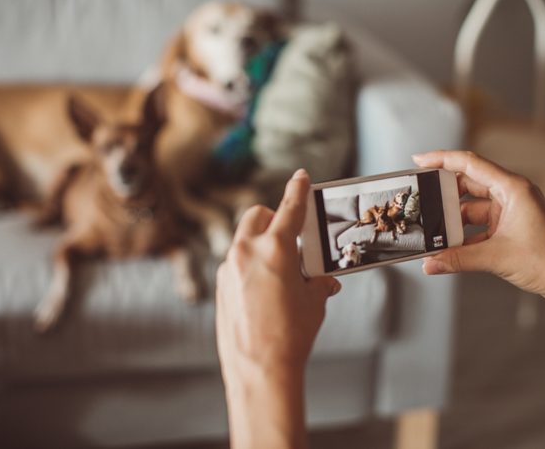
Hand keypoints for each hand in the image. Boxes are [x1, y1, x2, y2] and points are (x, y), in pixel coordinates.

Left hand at [215, 168, 340, 448]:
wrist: (259, 369)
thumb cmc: (291, 335)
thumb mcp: (314, 302)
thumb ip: (318, 282)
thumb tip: (324, 281)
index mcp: (276, 248)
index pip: (289, 207)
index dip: (298, 189)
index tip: (301, 176)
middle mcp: (247, 251)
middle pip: (258, 215)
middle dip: (273, 218)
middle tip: (291, 237)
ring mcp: (229, 267)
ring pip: (244, 240)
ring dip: (261, 244)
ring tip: (280, 272)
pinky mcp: (220, 285)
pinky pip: (236, 263)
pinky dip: (250, 265)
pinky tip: (264, 291)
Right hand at [413, 150, 544, 304]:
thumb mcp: (496, 257)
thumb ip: (458, 259)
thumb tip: (430, 262)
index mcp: (513, 188)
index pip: (470, 163)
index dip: (442, 159)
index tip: (420, 160)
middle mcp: (511, 195)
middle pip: (468, 184)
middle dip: (443, 194)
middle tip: (421, 199)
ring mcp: (509, 211)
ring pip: (471, 208)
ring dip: (453, 220)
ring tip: (433, 230)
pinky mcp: (508, 228)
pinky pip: (477, 226)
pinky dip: (463, 235)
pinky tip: (449, 247)